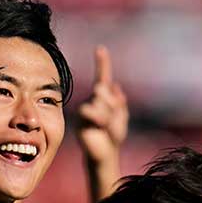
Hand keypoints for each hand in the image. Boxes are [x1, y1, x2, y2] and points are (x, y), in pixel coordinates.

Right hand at [75, 45, 127, 166]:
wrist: (105, 154)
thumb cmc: (112, 137)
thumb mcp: (121, 119)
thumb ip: (118, 103)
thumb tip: (115, 87)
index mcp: (103, 99)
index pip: (102, 77)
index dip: (102, 63)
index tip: (100, 49)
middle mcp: (92, 101)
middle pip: (103, 91)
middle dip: (112, 106)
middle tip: (112, 122)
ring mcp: (85, 110)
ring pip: (99, 100)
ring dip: (108, 114)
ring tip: (106, 127)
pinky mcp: (80, 119)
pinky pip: (90, 110)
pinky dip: (99, 118)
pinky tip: (100, 127)